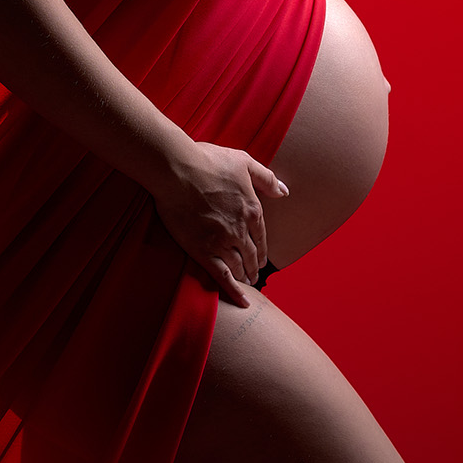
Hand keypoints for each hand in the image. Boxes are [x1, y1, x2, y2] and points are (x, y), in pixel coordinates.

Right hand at [151, 140, 288, 306]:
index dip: (262, 249)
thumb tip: (284, 192)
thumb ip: (267, 178)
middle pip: (252, 254)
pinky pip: (222, 276)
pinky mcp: (203, 251)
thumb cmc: (208, 161)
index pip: (261, 236)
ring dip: (245, 277)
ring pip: (239, 266)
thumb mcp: (244, 162)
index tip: (261, 258)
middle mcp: (240, 229)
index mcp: (252, 209)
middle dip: (255, 266)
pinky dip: (234, 291)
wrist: (177, 170)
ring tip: (246, 283)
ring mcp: (222, 242)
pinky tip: (242, 301)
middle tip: (255, 274)